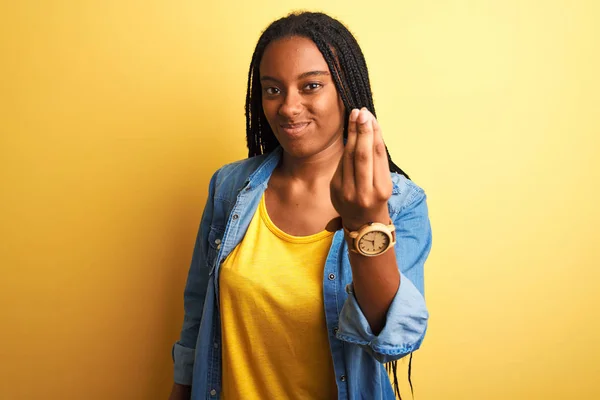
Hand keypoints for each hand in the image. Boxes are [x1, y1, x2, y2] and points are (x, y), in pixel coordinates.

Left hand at [330, 108, 392, 230]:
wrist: (364, 224)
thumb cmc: (377, 198)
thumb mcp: (383, 183)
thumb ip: (377, 161)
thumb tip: (370, 128)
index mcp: (381, 189)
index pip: (377, 155)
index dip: (373, 134)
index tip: (371, 117)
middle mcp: (364, 192)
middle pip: (362, 155)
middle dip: (361, 131)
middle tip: (361, 113)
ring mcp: (347, 192)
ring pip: (349, 157)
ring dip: (351, 134)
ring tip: (354, 117)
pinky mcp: (335, 189)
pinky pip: (341, 164)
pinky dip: (346, 147)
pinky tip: (348, 134)